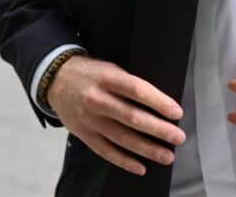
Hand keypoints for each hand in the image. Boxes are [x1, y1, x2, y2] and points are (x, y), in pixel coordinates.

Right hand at [47, 55, 186, 175]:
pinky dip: (124, 161)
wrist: (57, 80)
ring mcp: (90, 120)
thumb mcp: (111, 69)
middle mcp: (98, 100)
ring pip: (122, 138)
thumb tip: (161, 102)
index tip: (177, 113)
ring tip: (167, 155)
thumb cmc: (92, 74)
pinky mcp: (84, 135)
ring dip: (147, 149)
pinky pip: (106, 152)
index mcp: (108, 79)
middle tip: (178, 137)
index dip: (159, 102)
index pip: (137, 91)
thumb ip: (131, 84)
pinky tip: (141, 167)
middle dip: (159, 130)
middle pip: (132, 118)